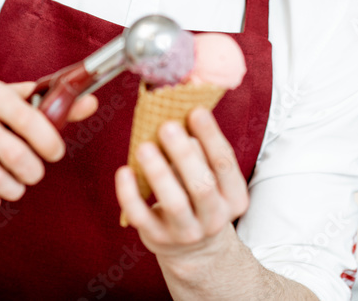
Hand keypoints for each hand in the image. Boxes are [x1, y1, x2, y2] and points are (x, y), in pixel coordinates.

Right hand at [0, 79, 97, 212]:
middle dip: (33, 172)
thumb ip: (50, 103)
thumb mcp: (9, 98)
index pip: (29, 119)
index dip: (49, 142)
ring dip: (13, 189)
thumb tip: (91, 102)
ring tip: (16, 185)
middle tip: (34, 173)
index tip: (55, 154)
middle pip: (14, 155)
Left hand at [115, 107, 249, 264]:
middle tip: (167, 126)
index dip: (211, 136)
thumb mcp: (210, 176)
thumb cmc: (199, 195)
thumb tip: (180, 111)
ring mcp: (186, 232)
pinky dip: (130, 193)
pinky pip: (141, 216)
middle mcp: (214, 218)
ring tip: (145, 147)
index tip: (195, 111)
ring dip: (159, 172)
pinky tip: (123, 171)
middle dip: (184, 154)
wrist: (194, 248)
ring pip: (174, 203)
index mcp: (234, 197)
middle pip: (202, 185)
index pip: (225, 164)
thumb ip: (200, 149)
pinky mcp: (157, 238)